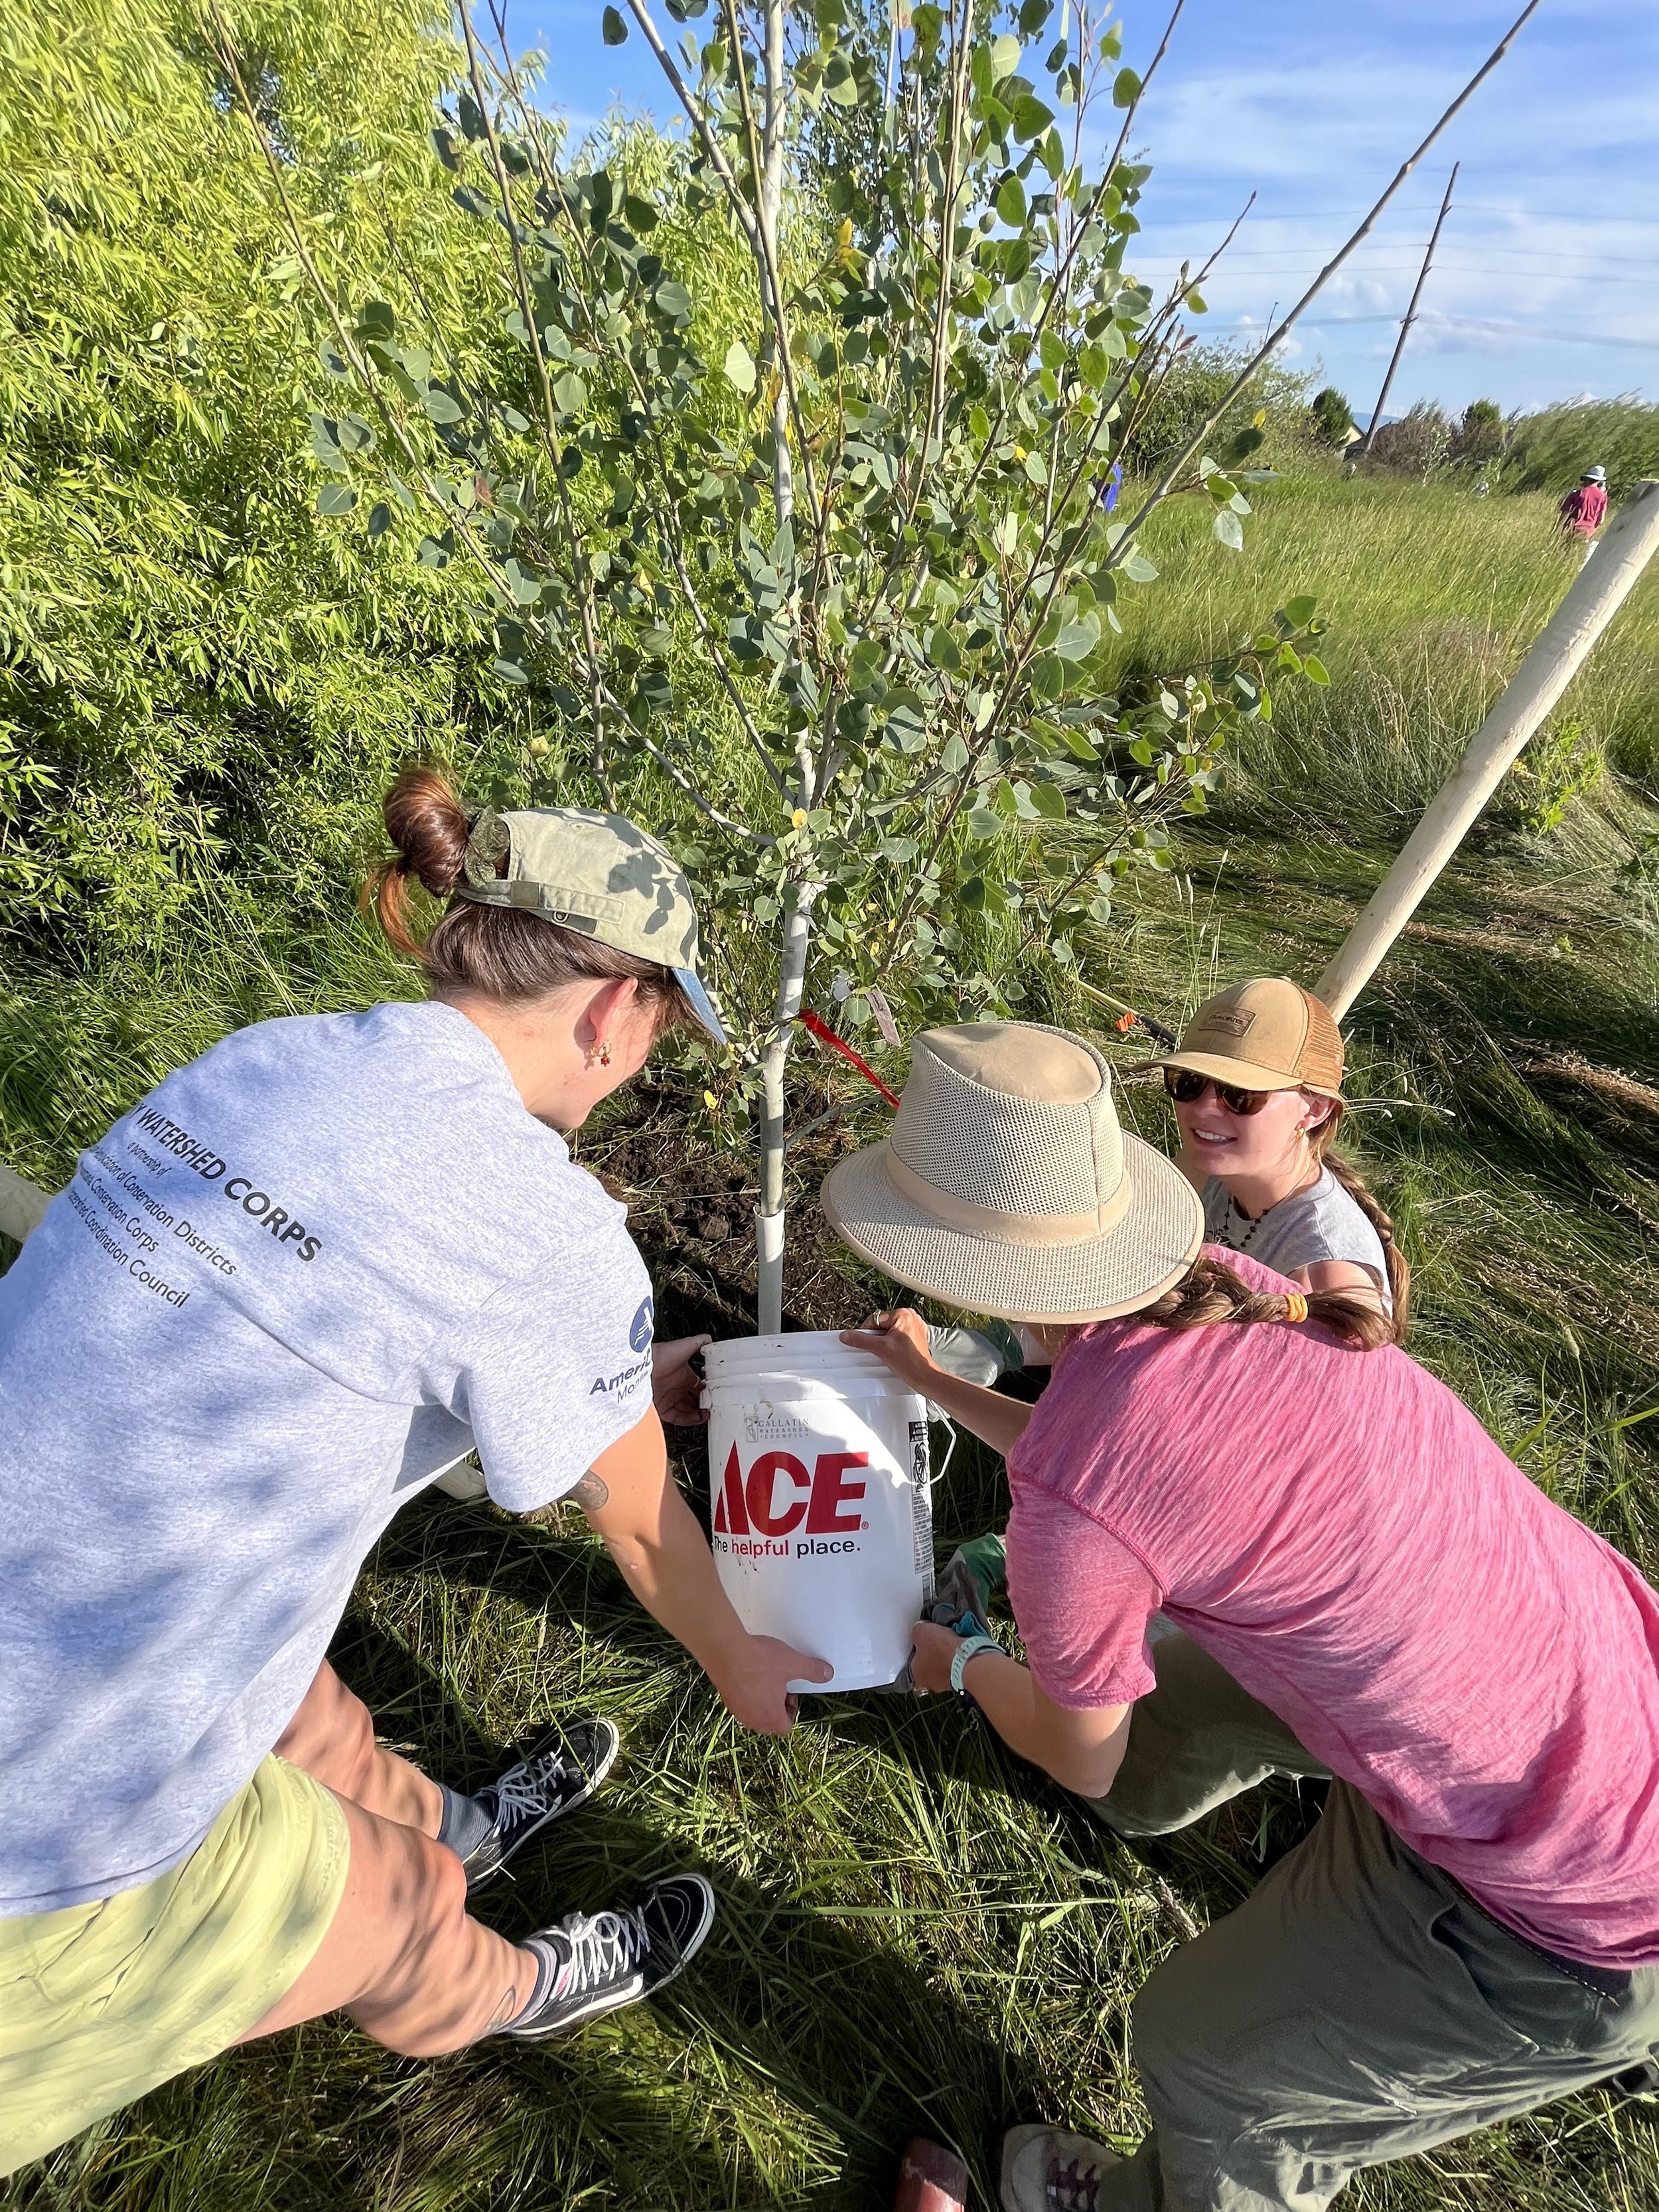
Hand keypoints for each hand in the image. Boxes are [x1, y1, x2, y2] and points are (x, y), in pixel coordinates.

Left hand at [652, 1333, 711, 1426]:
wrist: (643, 1367)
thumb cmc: (661, 1355)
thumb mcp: (684, 1346)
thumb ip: (699, 1342)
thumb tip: (710, 1340)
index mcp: (683, 1376)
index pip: (699, 1387)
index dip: (709, 1392)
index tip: (717, 1395)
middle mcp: (676, 1389)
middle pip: (695, 1401)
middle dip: (705, 1405)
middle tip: (713, 1407)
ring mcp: (669, 1399)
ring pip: (688, 1411)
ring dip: (699, 1414)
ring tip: (707, 1414)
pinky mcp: (662, 1409)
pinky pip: (678, 1418)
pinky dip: (689, 1420)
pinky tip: (697, 1417)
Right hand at [711, 1633, 834, 1734]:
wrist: (725, 1651)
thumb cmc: (759, 1661)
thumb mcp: (793, 1663)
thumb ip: (812, 1671)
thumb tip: (827, 1674)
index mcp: (770, 1717)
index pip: (785, 1728)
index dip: (791, 1711)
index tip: (789, 1692)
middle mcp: (752, 1719)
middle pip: (768, 1723)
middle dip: (776, 1707)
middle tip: (778, 1685)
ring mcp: (736, 1709)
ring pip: (752, 1713)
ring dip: (760, 1701)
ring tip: (763, 1678)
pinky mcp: (724, 1697)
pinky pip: (739, 1703)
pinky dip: (745, 1694)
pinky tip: (747, 1673)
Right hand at [840, 1307, 935, 1389]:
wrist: (924, 1376)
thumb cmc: (909, 1362)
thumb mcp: (881, 1348)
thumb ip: (861, 1340)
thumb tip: (847, 1335)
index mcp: (903, 1314)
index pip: (874, 1319)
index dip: (866, 1332)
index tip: (862, 1342)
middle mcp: (910, 1316)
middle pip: (882, 1325)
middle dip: (877, 1338)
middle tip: (879, 1349)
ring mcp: (914, 1326)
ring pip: (889, 1331)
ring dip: (884, 1341)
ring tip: (889, 1352)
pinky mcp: (915, 1335)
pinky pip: (897, 1336)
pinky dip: (892, 1343)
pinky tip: (894, 1353)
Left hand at [910, 1617, 967, 1694]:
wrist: (967, 1661)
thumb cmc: (940, 1649)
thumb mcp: (921, 1631)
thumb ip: (917, 1631)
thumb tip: (919, 1630)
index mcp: (915, 1673)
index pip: (912, 1660)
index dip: (918, 1647)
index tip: (924, 1639)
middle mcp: (929, 1683)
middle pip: (928, 1665)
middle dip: (934, 1654)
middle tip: (938, 1641)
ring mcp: (946, 1685)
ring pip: (944, 1668)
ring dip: (947, 1658)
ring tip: (952, 1644)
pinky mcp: (961, 1683)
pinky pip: (957, 1669)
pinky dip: (959, 1661)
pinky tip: (961, 1650)